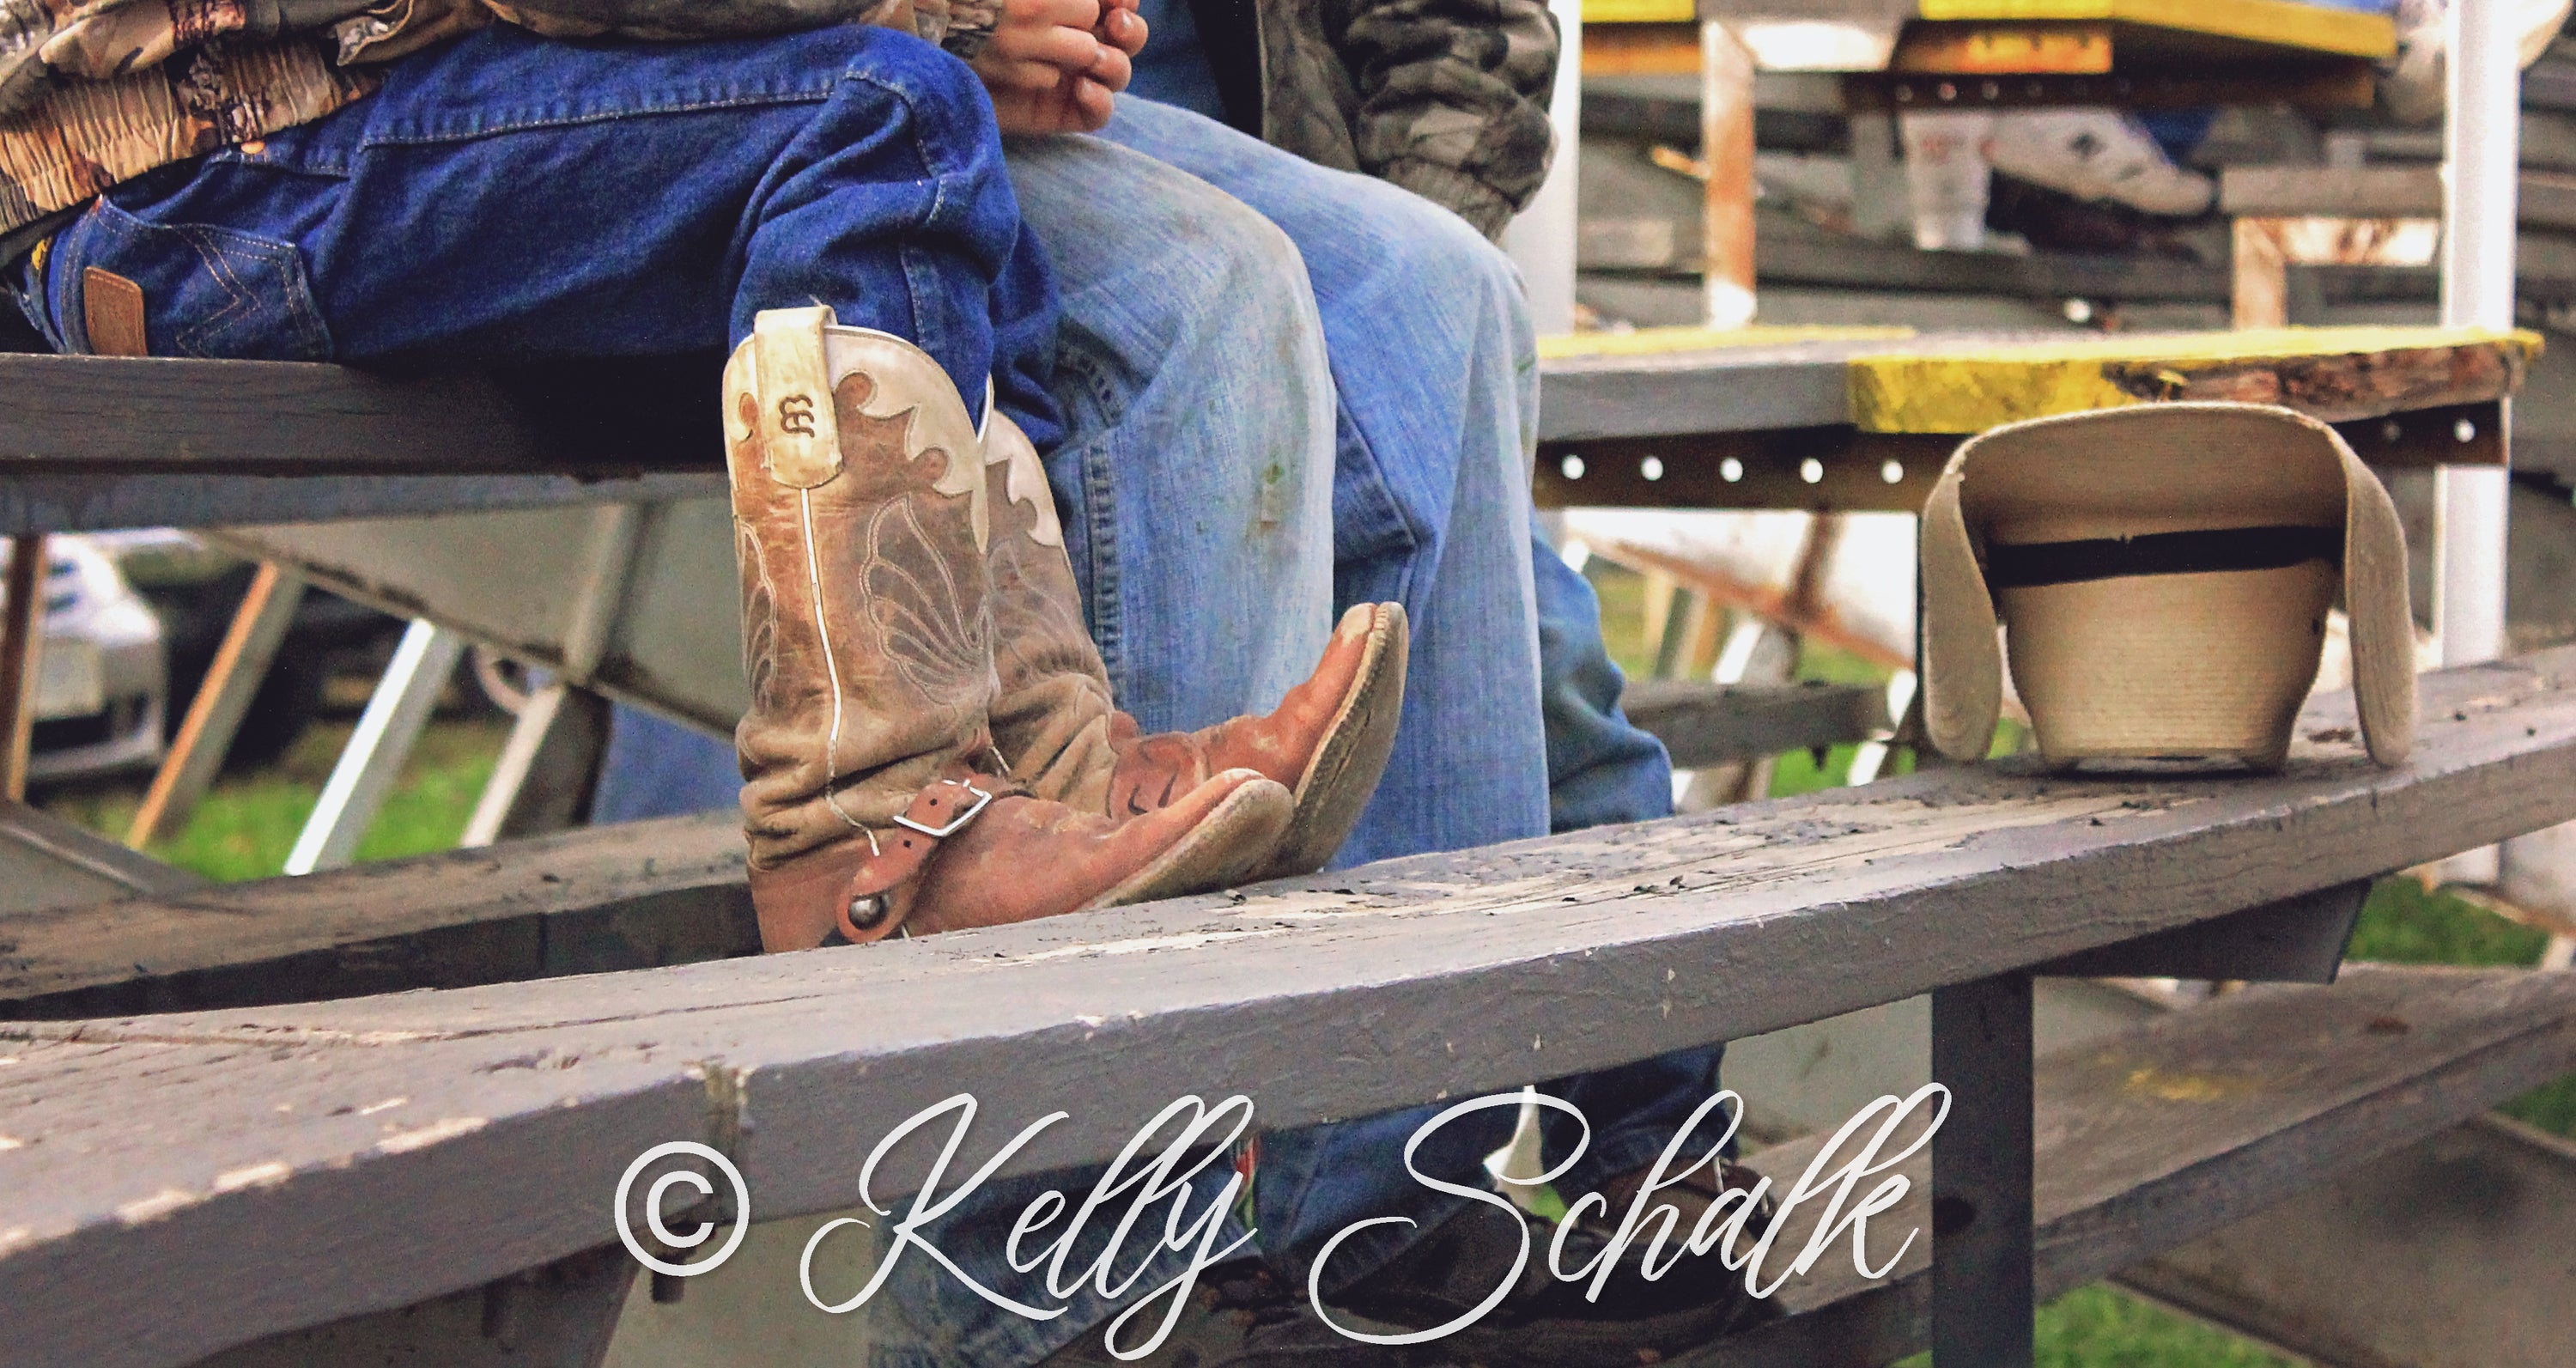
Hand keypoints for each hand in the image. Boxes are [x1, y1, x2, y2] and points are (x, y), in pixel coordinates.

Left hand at [973, 0, 1145, 134]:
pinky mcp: (1059, 113)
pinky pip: (1098, 113)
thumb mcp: (1028, 1)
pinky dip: (1099, 101)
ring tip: (1093, 59)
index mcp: (1069, 9)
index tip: (1121, 0)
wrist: (933, 49)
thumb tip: (1108, 1)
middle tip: (1117, 24)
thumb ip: (1063, 0)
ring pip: (1118, 72)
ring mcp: (1070, 76)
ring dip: (1114, 63)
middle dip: (1130, 30)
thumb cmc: (970, 13)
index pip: (1115, 4)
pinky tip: (1081, 87)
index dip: (1124, 1)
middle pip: (1128, 37)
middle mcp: (1074, 38)